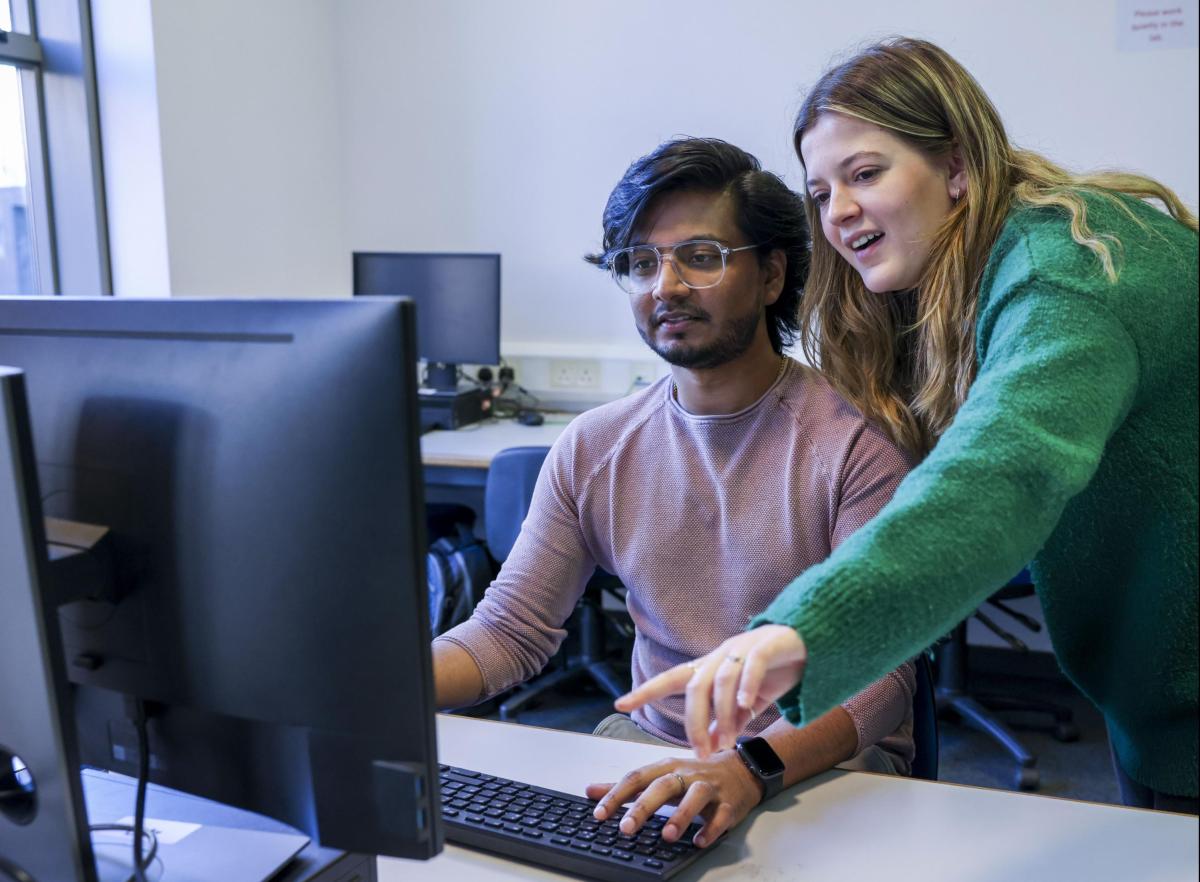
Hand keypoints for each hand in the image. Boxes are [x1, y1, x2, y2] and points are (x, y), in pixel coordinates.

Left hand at [585, 753, 762, 848]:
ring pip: (695, 797)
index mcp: (666, 767)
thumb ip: (627, 786)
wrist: (740, 768)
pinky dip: (711, 829)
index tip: (600, 813)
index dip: (617, 795)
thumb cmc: (694, 774)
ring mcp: (709, 787)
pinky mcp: (729, 803)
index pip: (637, 777)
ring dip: (681, 816)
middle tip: (626, 828)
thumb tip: (590, 790)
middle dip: (643, 806)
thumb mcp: (660, 775)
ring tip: (667, 836)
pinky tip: (700, 841)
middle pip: (663, 785)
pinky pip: (721, 816)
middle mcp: (686, 774)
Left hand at [614, 625, 806, 757]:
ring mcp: (743, 648)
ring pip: (721, 680)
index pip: (672, 679)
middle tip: (701, 752)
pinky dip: (747, 687)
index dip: (646, 691)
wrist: (810, 643)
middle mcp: (721, 655)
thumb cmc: (774, 671)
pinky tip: (746, 707)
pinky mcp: (768, 646)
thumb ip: (731, 719)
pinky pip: (752, 665)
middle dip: (694, 722)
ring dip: (722, 714)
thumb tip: (716, 744)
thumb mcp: (748, 702)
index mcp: (710, 667)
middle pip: (695, 686)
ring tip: (727, 742)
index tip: (620, 704)